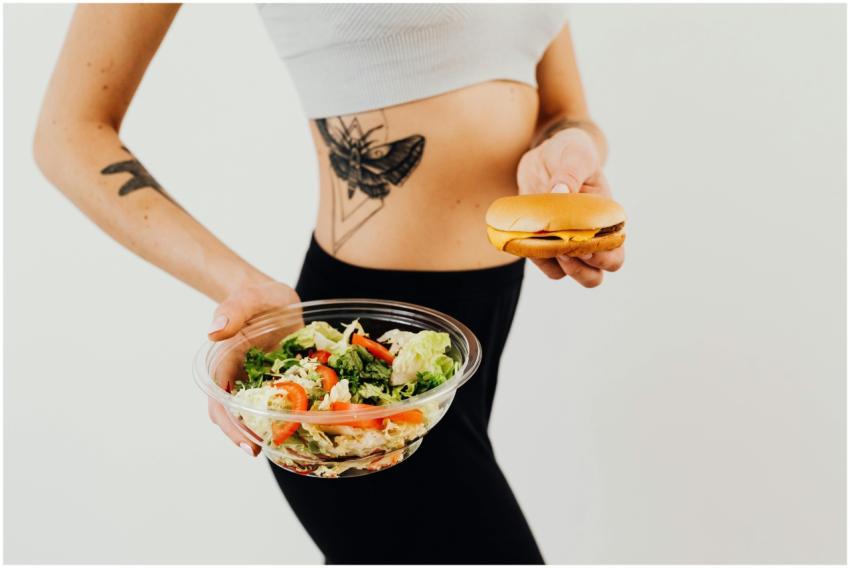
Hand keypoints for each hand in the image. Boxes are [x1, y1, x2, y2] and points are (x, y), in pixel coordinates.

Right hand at [205, 279, 300, 456]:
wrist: (277, 298)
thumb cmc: (259, 297)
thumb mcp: (249, 297)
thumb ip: (233, 309)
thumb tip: (214, 330)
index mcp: (224, 364)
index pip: (219, 402)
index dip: (230, 425)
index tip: (247, 443)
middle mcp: (239, 380)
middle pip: (235, 417)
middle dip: (248, 437)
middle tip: (268, 453)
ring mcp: (260, 385)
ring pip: (259, 416)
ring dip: (270, 433)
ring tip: (290, 449)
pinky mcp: (281, 385)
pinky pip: (284, 406)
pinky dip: (291, 418)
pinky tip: (307, 428)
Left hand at [516, 126, 624, 286]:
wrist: (546, 155)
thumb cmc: (570, 152)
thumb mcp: (574, 154)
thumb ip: (570, 172)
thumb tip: (561, 191)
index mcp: (607, 219)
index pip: (615, 253)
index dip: (601, 256)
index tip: (582, 243)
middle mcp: (591, 236)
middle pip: (595, 275)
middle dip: (581, 270)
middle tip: (563, 250)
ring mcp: (567, 241)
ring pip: (571, 274)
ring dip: (557, 267)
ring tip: (544, 244)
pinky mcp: (544, 241)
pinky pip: (543, 263)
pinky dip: (536, 257)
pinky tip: (526, 239)